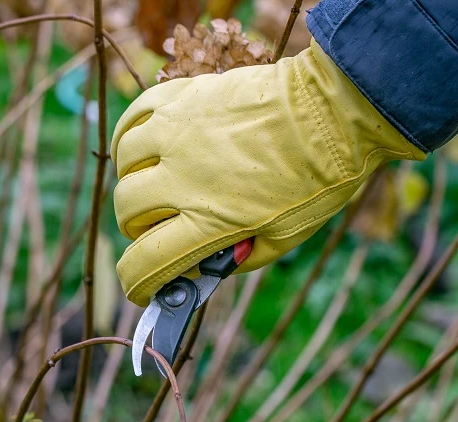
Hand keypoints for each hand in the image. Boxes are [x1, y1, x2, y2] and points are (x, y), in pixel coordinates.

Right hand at [110, 40, 422, 306]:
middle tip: (159, 227)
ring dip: (134, 181)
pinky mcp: (183, 99)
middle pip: (126, 212)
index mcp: (211, 220)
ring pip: (124, 164)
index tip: (142, 286)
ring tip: (155, 182)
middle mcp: (184, 177)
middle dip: (137, 229)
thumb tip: (203, 266)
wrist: (333, 111)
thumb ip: (238, 258)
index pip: (146, 262)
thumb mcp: (283, 239)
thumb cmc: (318, 178)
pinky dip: (130, 137)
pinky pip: (133, 119)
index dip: (138, 283)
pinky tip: (145, 147)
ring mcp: (178, 133)